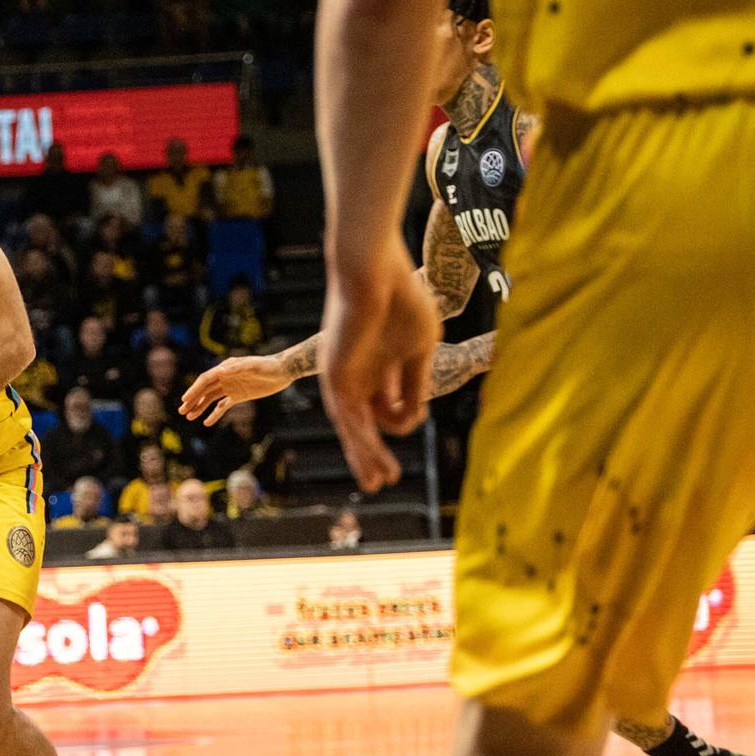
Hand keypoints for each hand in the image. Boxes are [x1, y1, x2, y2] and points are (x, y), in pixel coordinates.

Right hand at [179, 355, 298, 424]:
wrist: (282, 371)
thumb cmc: (268, 365)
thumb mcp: (253, 366)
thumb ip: (237, 368)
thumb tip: (220, 371)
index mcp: (225, 368)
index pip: (205, 380)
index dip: (194, 390)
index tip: (185, 399)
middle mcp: (225, 377)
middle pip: (204, 390)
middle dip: (192, 400)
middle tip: (182, 411)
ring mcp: (231, 387)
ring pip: (210, 399)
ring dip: (199, 407)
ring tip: (189, 417)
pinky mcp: (238, 396)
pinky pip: (222, 406)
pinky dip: (214, 414)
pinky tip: (206, 422)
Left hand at [319, 248, 438, 491]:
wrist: (372, 272)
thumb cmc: (401, 300)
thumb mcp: (420, 348)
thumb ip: (416, 384)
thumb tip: (412, 417)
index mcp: (382, 364)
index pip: (388, 405)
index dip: (406, 417)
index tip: (415, 410)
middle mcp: (360, 374)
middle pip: (365, 423)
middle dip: (375, 453)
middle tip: (384, 480)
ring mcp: (344, 377)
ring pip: (355, 427)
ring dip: (366, 456)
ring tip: (377, 483)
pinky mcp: (334, 377)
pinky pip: (349, 419)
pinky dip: (362, 441)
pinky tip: (373, 461)